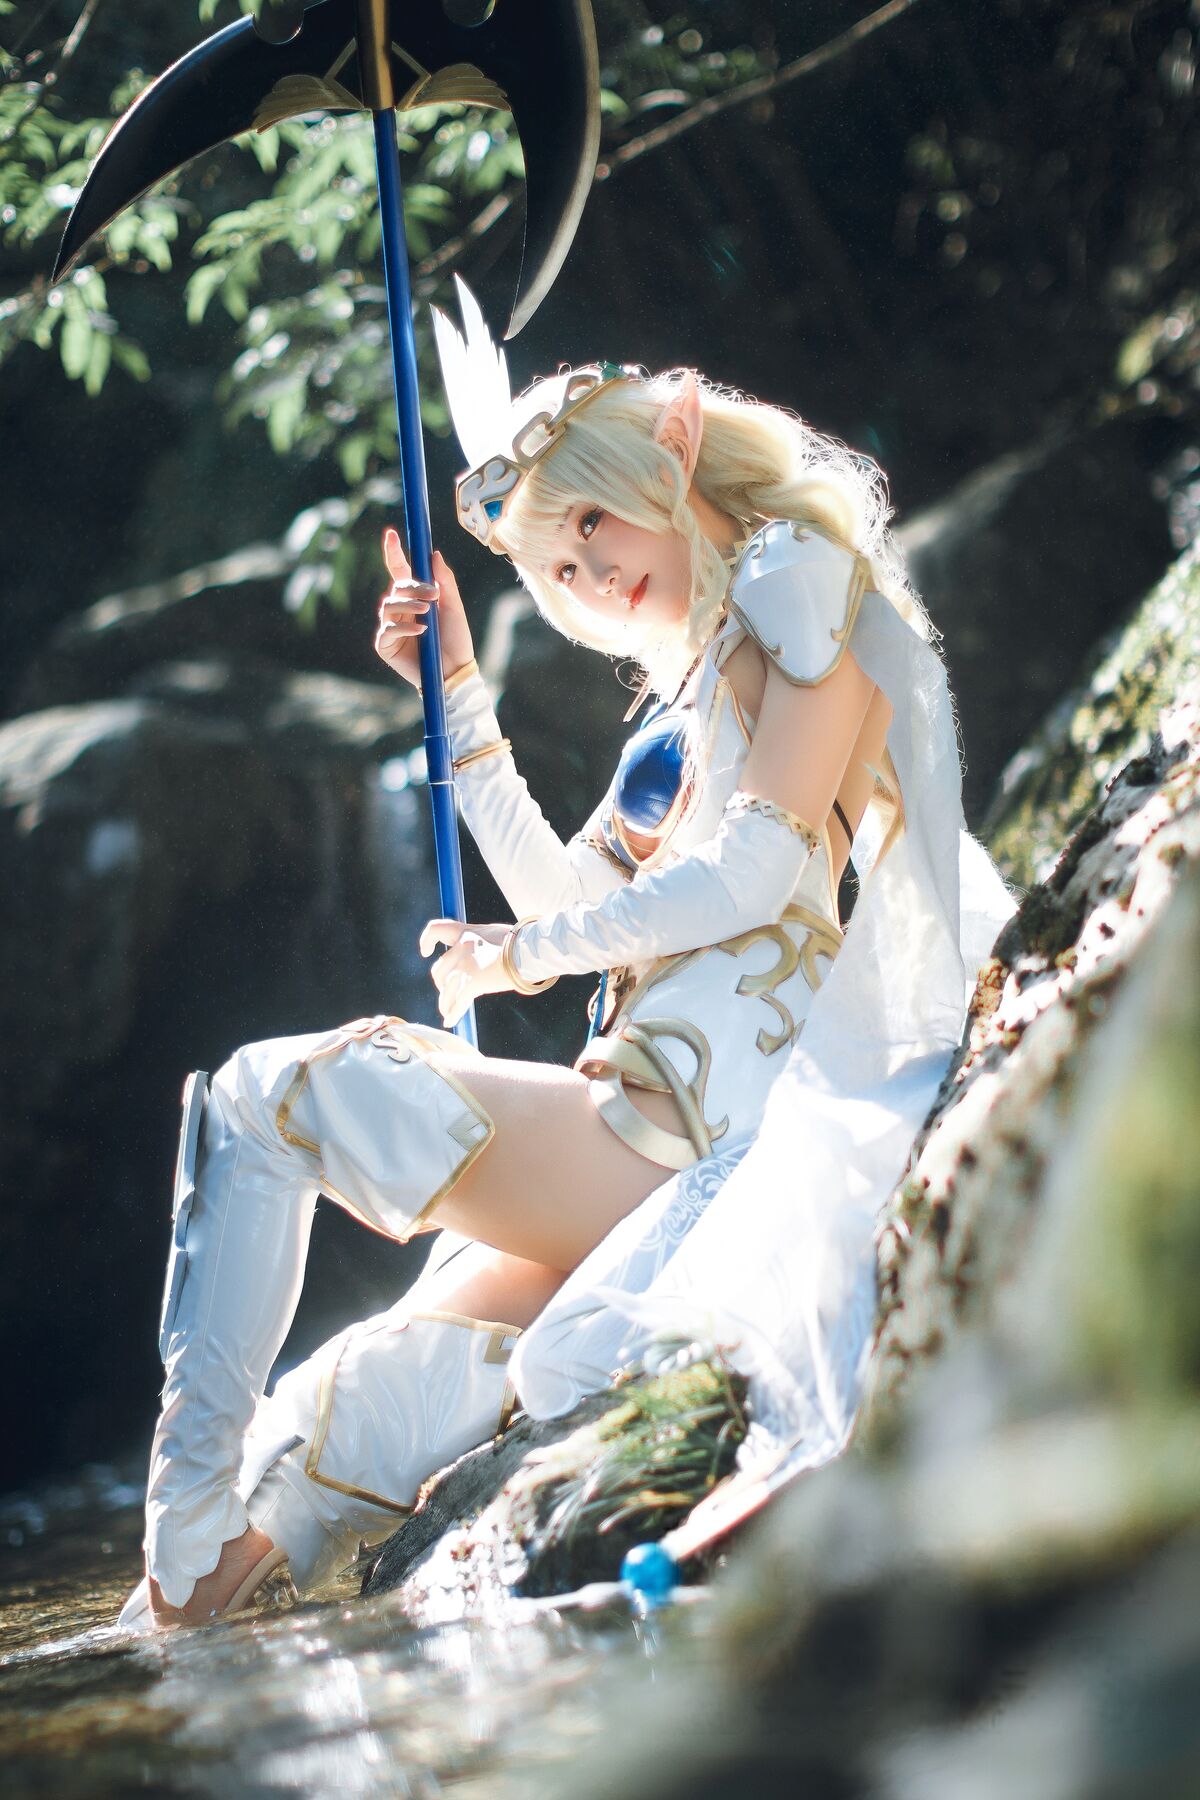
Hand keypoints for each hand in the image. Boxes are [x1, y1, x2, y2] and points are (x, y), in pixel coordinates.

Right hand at [374, 528, 474, 690]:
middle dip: (413, 588)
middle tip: (434, 595)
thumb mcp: (454, 608)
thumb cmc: (456, 640)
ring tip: (427, 612)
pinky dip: (403, 627)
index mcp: (415, 597)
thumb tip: (434, 553)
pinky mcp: (386, 645)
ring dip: (409, 605)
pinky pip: (387, 629)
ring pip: (388, 605)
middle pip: (396, 587)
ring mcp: (391, 627)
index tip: (391, 534)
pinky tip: (421, 630)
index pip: (399, 571)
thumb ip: (445, 581)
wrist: (455, 671)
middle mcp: (400, 610)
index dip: (393, 552)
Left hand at [420, 918, 514, 1027]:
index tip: (425, 952)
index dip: (426, 940)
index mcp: (465, 933)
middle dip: (441, 983)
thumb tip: (480, 952)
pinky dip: (453, 1013)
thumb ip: (479, 941)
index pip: (436, 930)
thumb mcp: (492, 933)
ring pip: (446, 990)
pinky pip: (458, 1002)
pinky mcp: (473, 984)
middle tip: (448, 990)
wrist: (529, 950)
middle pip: (439, 969)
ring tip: (446, 1011)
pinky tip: (449, 1021)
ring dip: (445, 1002)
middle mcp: (460, 949)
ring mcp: (465, 967)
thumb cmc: (519, 941)